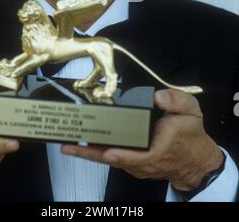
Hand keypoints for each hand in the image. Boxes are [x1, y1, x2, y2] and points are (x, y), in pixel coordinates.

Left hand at [61, 89, 223, 190]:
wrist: (194, 159)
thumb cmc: (191, 136)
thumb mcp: (192, 112)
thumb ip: (176, 101)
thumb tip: (158, 96)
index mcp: (158, 149)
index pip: (137, 155)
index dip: (121, 154)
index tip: (107, 151)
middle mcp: (143, 161)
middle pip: (112, 158)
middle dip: (90, 152)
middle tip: (69, 144)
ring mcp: (135, 164)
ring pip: (108, 159)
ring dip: (87, 153)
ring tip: (67, 144)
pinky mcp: (130, 163)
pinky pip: (110, 158)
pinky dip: (94, 153)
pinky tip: (79, 145)